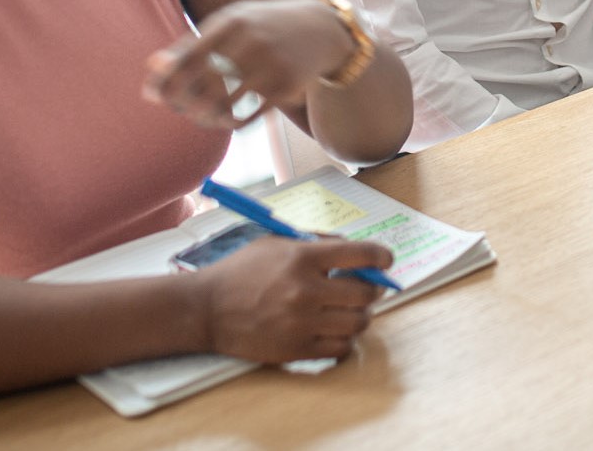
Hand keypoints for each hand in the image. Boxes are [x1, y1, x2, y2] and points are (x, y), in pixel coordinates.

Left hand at [144, 0, 352, 129]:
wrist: (321, 29)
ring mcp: (271, 66)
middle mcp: (251, 42)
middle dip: (182, 102)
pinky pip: (248, 116)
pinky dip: (229, 123)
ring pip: (224, 105)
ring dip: (203, 117)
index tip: (152, 94)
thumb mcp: (230, 24)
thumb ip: (191, 44)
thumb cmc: (262, 25)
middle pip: (203, 85)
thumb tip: (152, 67)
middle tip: (175, 108)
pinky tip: (222, 121)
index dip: (166, 81)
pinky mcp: (286, 87)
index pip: (188, 58)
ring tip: (197, 117)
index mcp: (232, 22)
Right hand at [197, 236, 392, 362]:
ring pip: (358, 323)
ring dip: (360, 315)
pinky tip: (334, 330)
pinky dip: (345, 339)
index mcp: (302, 257)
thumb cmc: (242, 272)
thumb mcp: (277, 243)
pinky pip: (341, 348)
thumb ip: (317, 243)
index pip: (361, 253)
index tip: (386, 260)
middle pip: (365, 293)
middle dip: (373, 289)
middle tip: (369, 288)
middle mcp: (305, 290)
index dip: (382, 255)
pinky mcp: (295, 350)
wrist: (205, 309)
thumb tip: (356, 251)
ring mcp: (301, 323)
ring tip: (350, 310)